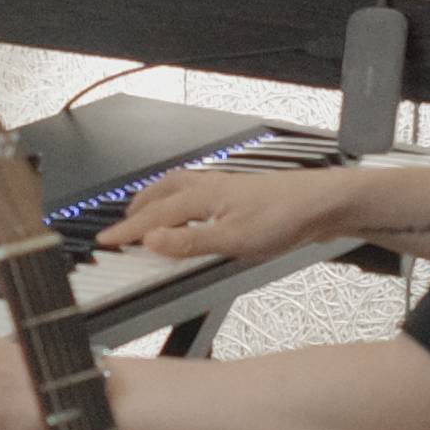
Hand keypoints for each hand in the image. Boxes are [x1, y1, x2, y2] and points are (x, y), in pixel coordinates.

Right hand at [99, 166, 347, 261]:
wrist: (324, 203)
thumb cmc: (285, 217)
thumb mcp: (234, 240)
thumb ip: (190, 243)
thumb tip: (152, 242)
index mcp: (202, 196)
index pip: (154, 216)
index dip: (128, 230)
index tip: (105, 240)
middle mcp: (209, 187)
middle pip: (162, 192)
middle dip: (137, 208)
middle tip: (120, 225)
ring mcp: (225, 189)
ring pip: (179, 188)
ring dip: (157, 200)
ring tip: (148, 213)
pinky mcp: (239, 196)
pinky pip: (197, 192)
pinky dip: (180, 200)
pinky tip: (194, 213)